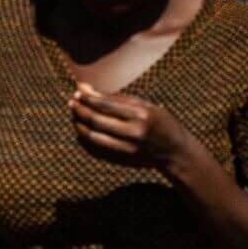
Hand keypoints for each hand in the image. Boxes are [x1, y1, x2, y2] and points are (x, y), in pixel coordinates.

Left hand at [68, 82, 194, 171]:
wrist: (175, 152)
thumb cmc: (160, 122)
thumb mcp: (144, 105)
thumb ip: (115, 98)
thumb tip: (85, 88)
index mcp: (141, 115)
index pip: (105, 105)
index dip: (87, 98)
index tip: (78, 92)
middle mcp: (133, 133)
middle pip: (95, 121)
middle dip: (79, 110)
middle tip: (72, 102)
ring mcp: (126, 149)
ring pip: (91, 137)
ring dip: (78, 124)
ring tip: (74, 114)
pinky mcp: (121, 160)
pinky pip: (94, 150)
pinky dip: (84, 139)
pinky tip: (81, 130)